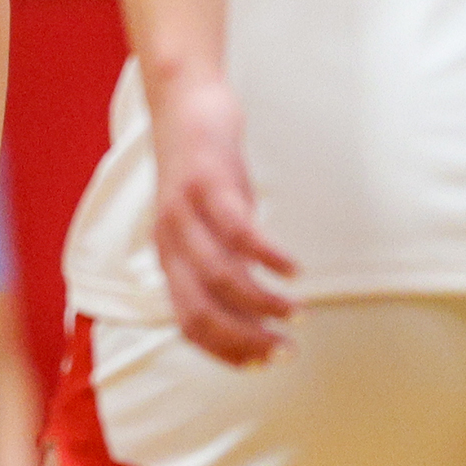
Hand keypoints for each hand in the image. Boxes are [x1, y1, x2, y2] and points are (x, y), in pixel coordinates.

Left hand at [148, 71, 294, 365]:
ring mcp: (186, 211)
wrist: (183, 99)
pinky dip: (268, 256)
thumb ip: (224, 261)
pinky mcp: (208, 182)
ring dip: (263, 304)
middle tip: (286, 353)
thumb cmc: (205, 169)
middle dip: (246, 340)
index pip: (189, 323)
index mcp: (168, 257)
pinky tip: (294, 269)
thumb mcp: (207, 222)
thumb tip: (256, 306)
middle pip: (202, 310)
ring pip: (221, 276)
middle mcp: (170, 240)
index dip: (226, 351)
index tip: (263, 366)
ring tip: (297, 314)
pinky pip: (238, 230)